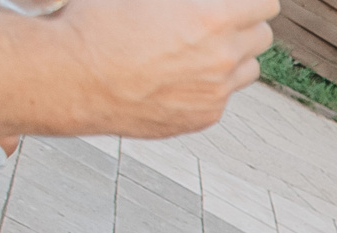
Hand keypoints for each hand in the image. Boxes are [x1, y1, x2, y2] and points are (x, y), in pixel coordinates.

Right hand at [50, 0, 278, 137]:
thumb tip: (193, 4)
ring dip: (233, 56)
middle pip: (262, 37)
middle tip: (220, 21)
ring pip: (248, 70)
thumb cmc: (96, 23)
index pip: (265, 5)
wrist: (71, 77)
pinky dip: (210, 85)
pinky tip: (177, 75)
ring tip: (199, 48)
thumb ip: (183, 0)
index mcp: (213, 19)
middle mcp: (223, 59)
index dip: (251, 0)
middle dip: (245, 25)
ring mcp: (216, 94)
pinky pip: (222, 97)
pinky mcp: (203, 118)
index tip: (239, 1)